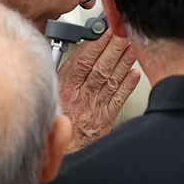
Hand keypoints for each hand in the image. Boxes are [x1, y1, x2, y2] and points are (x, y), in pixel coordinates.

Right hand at [58, 30, 140, 152]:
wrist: (58, 153)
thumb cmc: (53, 122)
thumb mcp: (48, 94)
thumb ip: (62, 76)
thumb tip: (76, 54)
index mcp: (64, 88)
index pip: (83, 61)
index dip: (96, 44)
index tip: (106, 30)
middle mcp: (81, 96)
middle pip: (100, 67)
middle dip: (114, 47)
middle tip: (124, 32)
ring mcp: (95, 107)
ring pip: (111, 79)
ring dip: (124, 62)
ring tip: (132, 47)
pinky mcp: (105, 119)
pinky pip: (118, 99)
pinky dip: (128, 86)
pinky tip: (135, 74)